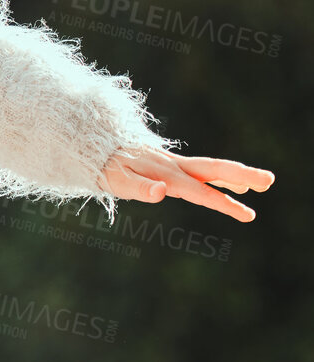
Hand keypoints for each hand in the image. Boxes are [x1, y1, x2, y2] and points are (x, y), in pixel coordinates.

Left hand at [98, 144, 273, 222]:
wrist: (91, 147)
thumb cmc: (104, 168)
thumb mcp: (116, 181)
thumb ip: (139, 187)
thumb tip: (162, 192)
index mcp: (165, 173)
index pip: (199, 190)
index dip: (222, 202)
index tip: (246, 213)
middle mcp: (173, 166)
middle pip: (213, 169)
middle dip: (241, 176)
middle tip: (269, 181)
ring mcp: (172, 164)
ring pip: (209, 168)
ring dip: (235, 176)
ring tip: (263, 184)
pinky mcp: (168, 165)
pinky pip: (198, 171)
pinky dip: (219, 177)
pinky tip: (233, 185)